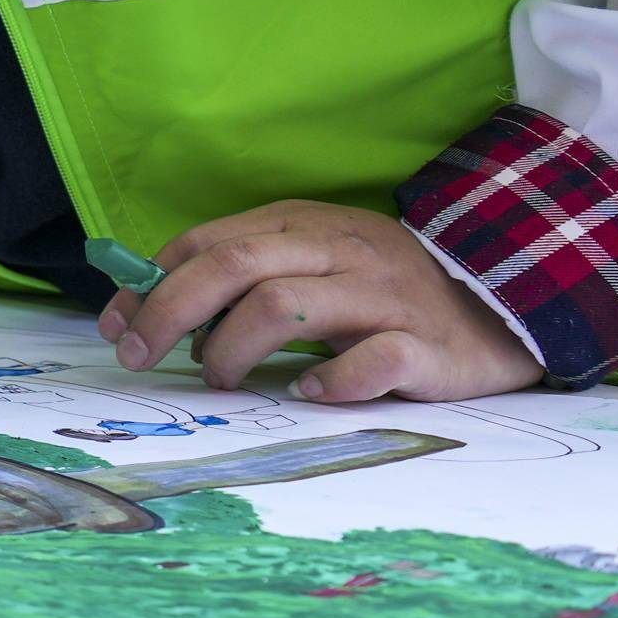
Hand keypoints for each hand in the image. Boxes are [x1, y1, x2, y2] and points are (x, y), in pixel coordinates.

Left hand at [98, 199, 545, 402]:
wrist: (502, 305)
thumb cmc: (385, 291)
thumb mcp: (314, 261)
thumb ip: (247, 274)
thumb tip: (156, 310)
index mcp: (305, 224)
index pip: (208, 242)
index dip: (150, 284)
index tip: (115, 326)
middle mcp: (341, 251)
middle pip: (235, 267)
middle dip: (169, 312)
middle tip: (140, 356)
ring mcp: (384, 296)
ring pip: (285, 305)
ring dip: (232, 347)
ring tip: (220, 378)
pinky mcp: (425, 346)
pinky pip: (370, 362)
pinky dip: (328, 381)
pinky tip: (307, 392)